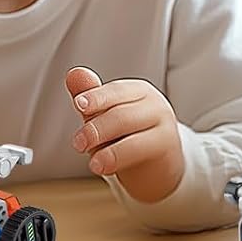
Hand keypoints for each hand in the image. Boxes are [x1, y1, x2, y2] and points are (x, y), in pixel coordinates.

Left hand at [66, 66, 184, 202]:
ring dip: (109, 150)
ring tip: (93, 163)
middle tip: (78, 143)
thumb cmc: (128, 135)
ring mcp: (164, 126)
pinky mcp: (167, 148)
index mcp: (137, 91)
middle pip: (122, 114)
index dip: (96, 97)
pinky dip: (119, 158)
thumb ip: (90, 97)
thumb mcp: (106, 116)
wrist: (158, 165)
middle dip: (96, 129)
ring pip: (133, 136)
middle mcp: (154, 104)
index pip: (115, 91)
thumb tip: (74, 73)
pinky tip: (104, 167)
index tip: (79, 104)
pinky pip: (140, 151)